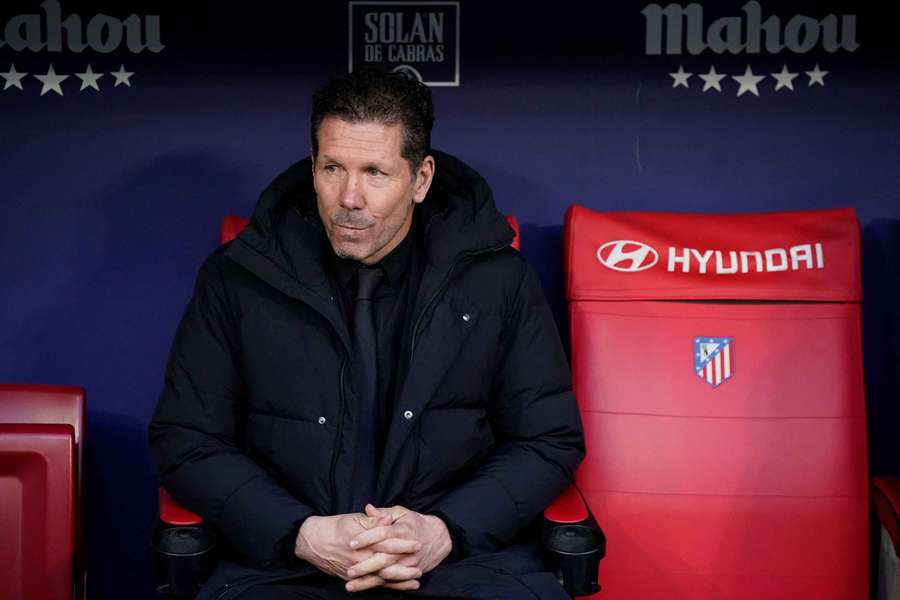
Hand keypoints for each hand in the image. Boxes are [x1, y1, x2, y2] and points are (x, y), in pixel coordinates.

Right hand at [294, 512, 420, 587]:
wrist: (312, 541)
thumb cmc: (334, 526)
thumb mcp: (354, 519)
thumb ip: (373, 520)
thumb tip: (388, 519)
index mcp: (362, 541)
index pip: (386, 542)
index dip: (403, 543)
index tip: (418, 542)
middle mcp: (359, 558)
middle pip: (386, 563)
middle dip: (404, 566)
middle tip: (421, 566)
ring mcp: (355, 570)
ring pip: (380, 577)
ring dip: (399, 580)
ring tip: (416, 580)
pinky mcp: (351, 578)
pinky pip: (371, 584)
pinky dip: (387, 586)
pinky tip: (400, 587)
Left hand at [344, 504, 452, 591]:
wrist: (440, 537)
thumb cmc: (416, 522)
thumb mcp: (401, 513)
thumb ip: (383, 513)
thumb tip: (367, 508)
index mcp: (402, 530)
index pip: (382, 534)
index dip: (366, 538)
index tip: (351, 543)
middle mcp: (406, 548)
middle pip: (383, 558)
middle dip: (365, 566)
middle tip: (349, 571)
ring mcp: (409, 562)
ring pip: (387, 574)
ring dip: (369, 581)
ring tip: (351, 585)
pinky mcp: (411, 572)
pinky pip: (395, 582)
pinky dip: (381, 587)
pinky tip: (367, 589)